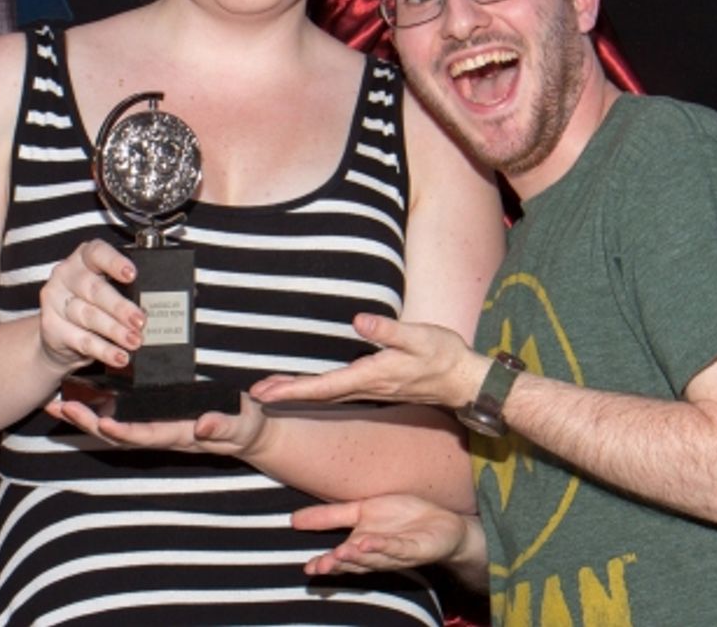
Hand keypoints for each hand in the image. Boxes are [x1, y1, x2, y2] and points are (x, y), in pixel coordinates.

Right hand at [37, 239, 143, 373]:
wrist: (59, 334)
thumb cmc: (91, 304)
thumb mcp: (107, 289)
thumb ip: (126, 291)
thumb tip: (152, 306)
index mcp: (83, 259)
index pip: (97, 253)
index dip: (115, 262)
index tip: (132, 275)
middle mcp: (66, 276)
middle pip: (94, 289)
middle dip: (121, 307)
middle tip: (140, 321)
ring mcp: (55, 301)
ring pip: (89, 316)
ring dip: (115, 331)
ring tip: (134, 341)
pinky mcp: (51, 327)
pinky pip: (82, 340)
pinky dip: (104, 350)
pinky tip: (118, 355)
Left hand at [46, 393, 267, 456]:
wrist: (249, 432)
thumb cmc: (246, 426)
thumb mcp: (242, 424)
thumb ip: (224, 425)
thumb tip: (204, 424)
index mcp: (179, 434)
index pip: (145, 436)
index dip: (123, 432)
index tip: (102, 424)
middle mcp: (161, 433)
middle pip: (117, 434)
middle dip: (88, 423)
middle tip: (61, 406)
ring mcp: (157, 427)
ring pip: (114, 426)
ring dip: (85, 417)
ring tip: (57, 402)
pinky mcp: (157, 417)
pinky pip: (122, 416)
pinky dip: (99, 408)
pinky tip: (81, 395)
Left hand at [249, 314, 484, 409]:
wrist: (463, 380)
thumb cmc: (443, 355)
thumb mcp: (419, 336)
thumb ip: (388, 330)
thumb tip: (358, 321)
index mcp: (371, 376)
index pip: (324, 386)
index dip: (292, 389)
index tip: (265, 393)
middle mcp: (366, 388)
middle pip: (318, 394)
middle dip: (286, 393)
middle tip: (253, 395)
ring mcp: (370, 390)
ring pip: (326, 395)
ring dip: (297, 392)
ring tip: (270, 391)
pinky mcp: (375, 387)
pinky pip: (337, 392)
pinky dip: (315, 390)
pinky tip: (307, 387)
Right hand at [292, 494, 478, 575]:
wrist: (442, 523)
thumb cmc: (402, 517)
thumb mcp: (363, 510)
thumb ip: (331, 516)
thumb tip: (294, 519)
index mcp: (361, 544)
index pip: (340, 557)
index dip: (324, 563)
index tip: (307, 568)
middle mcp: (376, 553)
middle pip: (354, 562)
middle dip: (337, 564)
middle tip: (320, 565)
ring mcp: (396, 553)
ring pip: (373, 558)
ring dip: (356, 557)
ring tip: (340, 552)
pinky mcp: (415, 549)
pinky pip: (397, 549)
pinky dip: (383, 547)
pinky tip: (369, 542)